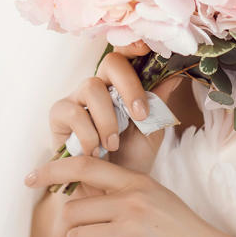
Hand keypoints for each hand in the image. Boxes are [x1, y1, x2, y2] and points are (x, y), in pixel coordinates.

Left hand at [24, 154, 235, 236]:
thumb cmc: (185, 232)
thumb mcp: (157, 199)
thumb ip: (124, 194)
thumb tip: (84, 195)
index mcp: (137, 181)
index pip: (85, 165)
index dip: (53, 168)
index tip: (32, 176)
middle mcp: (131, 200)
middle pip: (73, 207)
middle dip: (60, 226)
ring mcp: (130, 227)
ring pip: (76, 233)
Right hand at [48, 42, 183, 175]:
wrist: (107, 191)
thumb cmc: (130, 158)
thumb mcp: (152, 132)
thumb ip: (161, 104)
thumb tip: (176, 74)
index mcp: (124, 84)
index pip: (128, 55)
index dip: (135, 45)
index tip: (146, 48)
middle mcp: (101, 85)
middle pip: (112, 62)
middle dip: (130, 86)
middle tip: (141, 115)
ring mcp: (78, 97)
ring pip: (92, 86)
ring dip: (108, 118)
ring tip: (113, 144)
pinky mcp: (59, 114)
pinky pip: (73, 112)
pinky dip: (88, 134)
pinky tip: (94, 151)